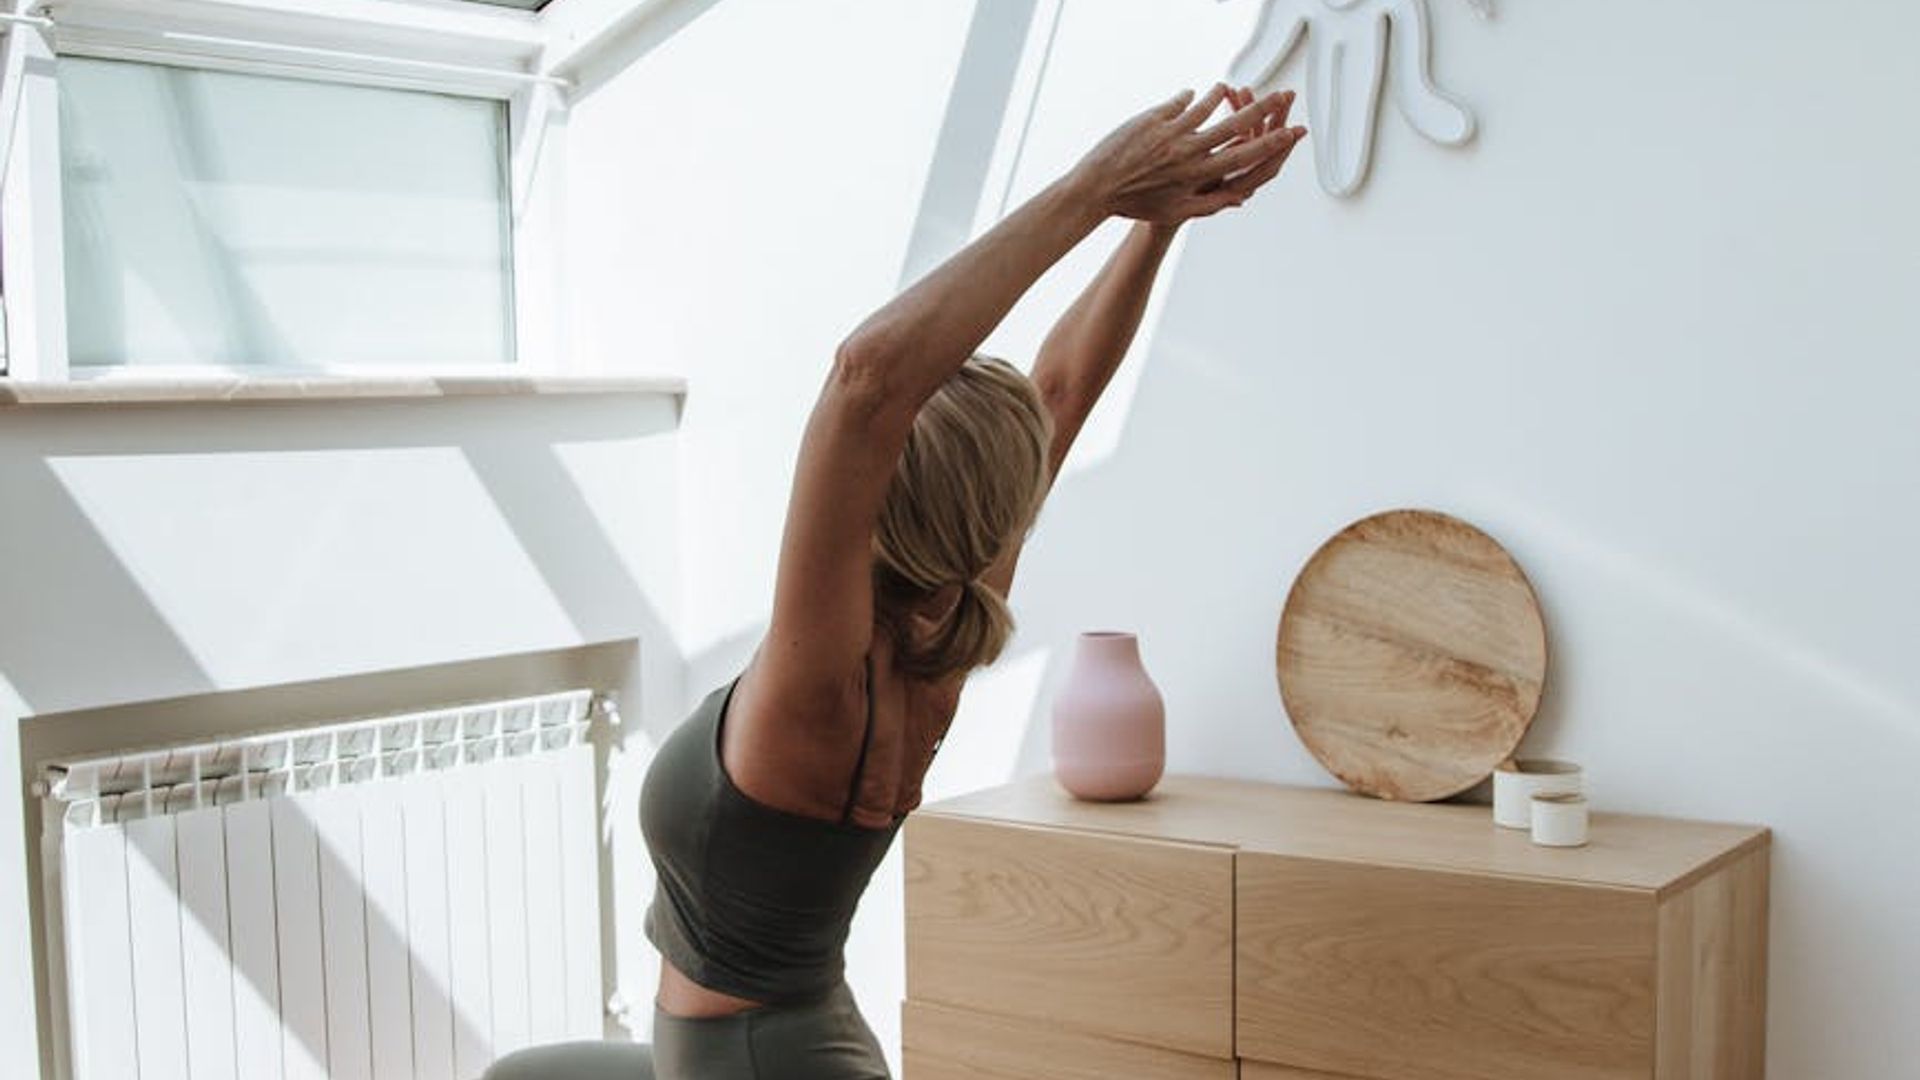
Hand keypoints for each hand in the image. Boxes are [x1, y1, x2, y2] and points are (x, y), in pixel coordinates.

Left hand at [1070, 83, 1305, 225]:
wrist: (1096, 189)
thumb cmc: (1136, 205)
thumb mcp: (1178, 212)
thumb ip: (1213, 202)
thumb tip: (1243, 196)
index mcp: (1199, 175)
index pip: (1246, 155)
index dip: (1273, 142)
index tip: (1293, 131)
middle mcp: (1189, 152)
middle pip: (1236, 125)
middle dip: (1264, 108)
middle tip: (1283, 94)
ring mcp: (1170, 132)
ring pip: (1208, 107)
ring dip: (1223, 96)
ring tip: (1231, 89)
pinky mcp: (1152, 119)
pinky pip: (1179, 102)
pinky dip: (1191, 97)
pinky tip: (1195, 93)